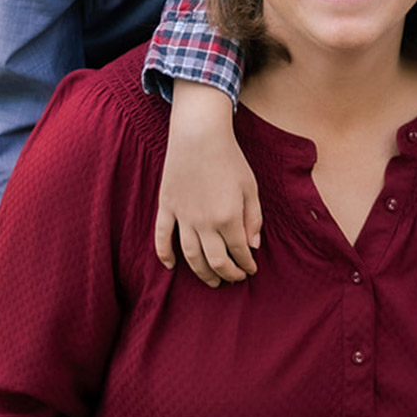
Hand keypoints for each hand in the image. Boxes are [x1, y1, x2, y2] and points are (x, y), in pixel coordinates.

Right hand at [155, 81, 261, 285]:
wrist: (199, 134)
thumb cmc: (229, 158)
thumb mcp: (250, 187)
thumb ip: (253, 218)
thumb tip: (252, 246)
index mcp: (229, 217)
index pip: (239, 252)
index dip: (246, 265)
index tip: (251, 270)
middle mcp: (204, 223)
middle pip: (215, 261)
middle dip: (227, 274)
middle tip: (234, 279)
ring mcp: (183, 216)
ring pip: (190, 256)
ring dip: (202, 273)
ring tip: (212, 281)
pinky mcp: (167, 207)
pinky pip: (162, 237)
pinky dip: (165, 255)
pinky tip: (171, 266)